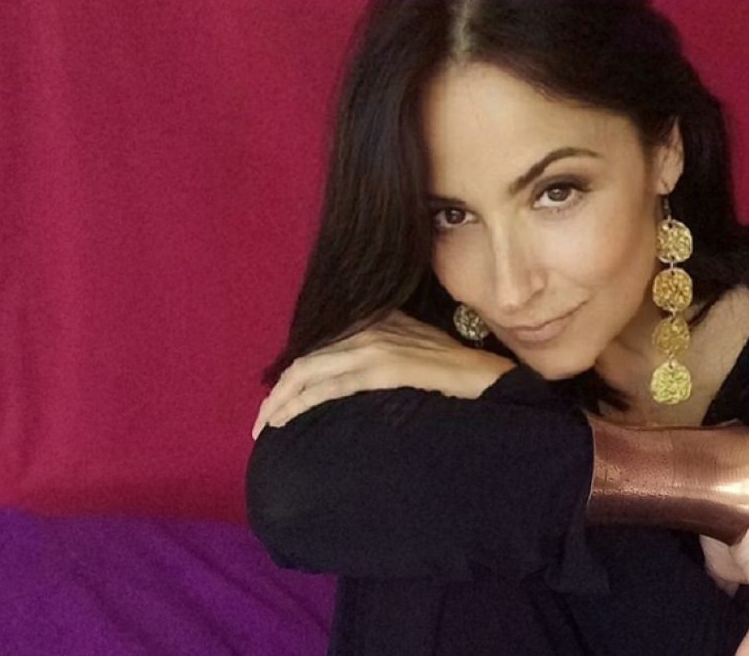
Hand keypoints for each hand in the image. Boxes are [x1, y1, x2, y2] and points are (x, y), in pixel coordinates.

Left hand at [251, 311, 514, 438]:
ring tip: (266, 426)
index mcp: (376, 322)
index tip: (279, 401)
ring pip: (310, 372)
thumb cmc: (456, 373)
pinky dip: (302, 403)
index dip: (293, 375)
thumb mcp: (415, 351)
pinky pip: (331, 386)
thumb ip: (386, 352)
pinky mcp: (383, 368)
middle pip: (306, 360)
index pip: (320, 348)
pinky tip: (286, 419)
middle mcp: (370, 329)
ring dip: (280, 401)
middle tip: (261, 422)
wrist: (486, 377)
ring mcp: (375, 347)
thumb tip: (356, 376)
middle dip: (277, 392)